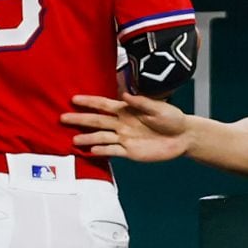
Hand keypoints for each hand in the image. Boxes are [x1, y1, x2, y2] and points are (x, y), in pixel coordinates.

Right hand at [60, 92, 189, 161]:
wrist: (183, 138)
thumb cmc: (172, 119)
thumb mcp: (159, 108)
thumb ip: (142, 103)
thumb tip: (125, 95)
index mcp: (126, 110)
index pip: (104, 105)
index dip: (89, 102)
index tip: (73, 99)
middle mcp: (121, 124)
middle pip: (97, 121)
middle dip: (80, 119)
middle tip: (63, 118)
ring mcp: (124, 138)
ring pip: (101, 137)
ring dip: (88, 139)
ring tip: (74, 141)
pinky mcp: (130, 152)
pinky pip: (113, 151)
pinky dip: (102, 151)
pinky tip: (91, 151)